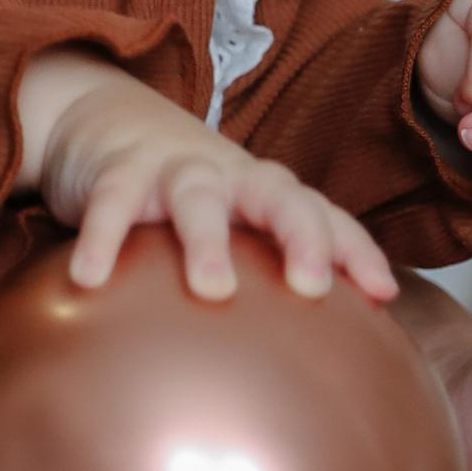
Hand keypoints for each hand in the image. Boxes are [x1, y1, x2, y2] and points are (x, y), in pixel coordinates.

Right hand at [17, 49, 394, 304]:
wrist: (103, 117)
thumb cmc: (183, 193)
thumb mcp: (227, 221)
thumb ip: (260, 270)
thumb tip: (313, 353)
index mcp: (265, 192)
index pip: (322, 215)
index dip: (354, 249)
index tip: (382, 294)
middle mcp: (230, 178)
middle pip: (278, 196)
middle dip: (301, 236)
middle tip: (310, 286)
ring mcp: (174, 172)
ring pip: (199, 199)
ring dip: (208, 240)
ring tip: (212, 289)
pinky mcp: (118, 172)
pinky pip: (111, 204)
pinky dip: (101, 239)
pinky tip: (89, 279)